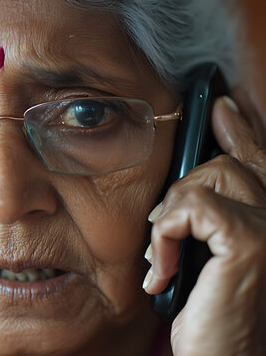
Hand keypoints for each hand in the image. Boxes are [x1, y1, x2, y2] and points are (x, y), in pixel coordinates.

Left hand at [143, 95, 265, 355]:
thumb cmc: (212, 313)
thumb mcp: (205, 256)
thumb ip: (206, 217)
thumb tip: (187, 181)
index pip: (259, 161)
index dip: (241, 130)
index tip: (221, 106)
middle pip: (225, 165)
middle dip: (181, 192)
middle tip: (163, 232)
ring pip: (206, 178)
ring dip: (170, 218)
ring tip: (166, 259)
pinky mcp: (251, 241)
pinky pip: (190, 206)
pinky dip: (165, 237)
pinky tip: (165, 272)